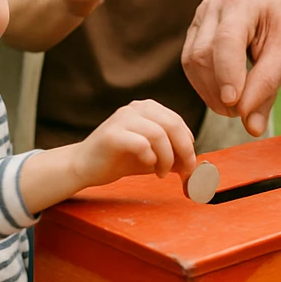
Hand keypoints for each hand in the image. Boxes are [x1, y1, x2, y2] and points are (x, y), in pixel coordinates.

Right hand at [75, 100, 196, 188]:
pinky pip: (141, 143)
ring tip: (161, 173)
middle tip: (185, 171)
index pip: (177, 121)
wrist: (84, 166)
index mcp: (147, 108)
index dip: (188, 144)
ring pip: (158, 133)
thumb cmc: (118, 159)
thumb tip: (196, 166)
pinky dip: (150, 157)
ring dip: (167, 157)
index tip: (190, 165)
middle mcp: (135, 108)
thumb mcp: (152, 157)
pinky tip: (148, 165)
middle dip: (184, 151)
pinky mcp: (112, 134)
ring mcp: (122, 119)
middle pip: (172, 124)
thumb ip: (172, 157)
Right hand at [183, 0, 280, 136]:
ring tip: (231, 108)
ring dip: (208, 93)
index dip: (227, 74)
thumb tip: (251, 127)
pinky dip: (203, 86)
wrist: (279, 13)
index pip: (227, 40)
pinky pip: (189, 65)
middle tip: (238, 113)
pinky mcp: (194, 32)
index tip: (234, 104)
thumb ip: (268, 87)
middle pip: (203, 53)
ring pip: (191, 61)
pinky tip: (221, 96)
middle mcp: (215, 5)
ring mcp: (201, 17)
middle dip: (218, 90)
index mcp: (244, 3)